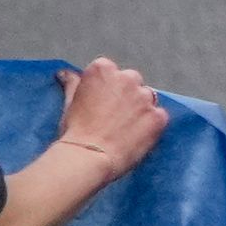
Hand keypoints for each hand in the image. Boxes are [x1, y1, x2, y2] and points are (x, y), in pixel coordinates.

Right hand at [52, 59, 168, 172]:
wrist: (88, 156)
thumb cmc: (75, 130)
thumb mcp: (70, 102)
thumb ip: (73, 84)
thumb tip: (66, 74)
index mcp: (103, 70)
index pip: (110, 71)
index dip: (106, 88)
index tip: (100, 102)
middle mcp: (127, 78)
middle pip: (131, 81)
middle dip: (125, 95)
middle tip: (113, 116)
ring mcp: (145, 97)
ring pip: (147, 98)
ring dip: (140, 108)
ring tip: (125, 127)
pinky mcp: (158, 116)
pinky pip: (159, 116)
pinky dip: (151, 124)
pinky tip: (137, 135)